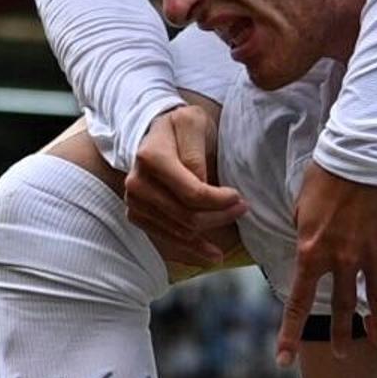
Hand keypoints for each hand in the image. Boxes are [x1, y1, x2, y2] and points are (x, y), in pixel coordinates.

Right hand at [123, 102, 243, 269]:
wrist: (153, 133)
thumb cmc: (179, 127)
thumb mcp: (193, 123)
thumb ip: (195, 153)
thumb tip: (201, 185)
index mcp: (151, 158)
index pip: (191, 193)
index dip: (219, 200)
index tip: (239, 197)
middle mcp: (137, 183)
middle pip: (186, 216)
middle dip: (219, 217)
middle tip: (242, 209)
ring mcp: (134, 203)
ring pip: (178, 232)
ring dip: (206, 239)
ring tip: (227, 236)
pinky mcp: (137, 216)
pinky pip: (166, 240)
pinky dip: (189, 250)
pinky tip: (208, 254)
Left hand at [285, 165, 376, 365]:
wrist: (361, 152)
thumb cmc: (326, 173)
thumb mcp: (301, 206)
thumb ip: (304, 233)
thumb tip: (308, 244)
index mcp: (312, 252)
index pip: (299, 301)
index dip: (290, 333)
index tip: (284, 359)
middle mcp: (342, 261)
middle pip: (343, 307)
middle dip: (341, 333)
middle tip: (340, 353)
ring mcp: (373, 255)